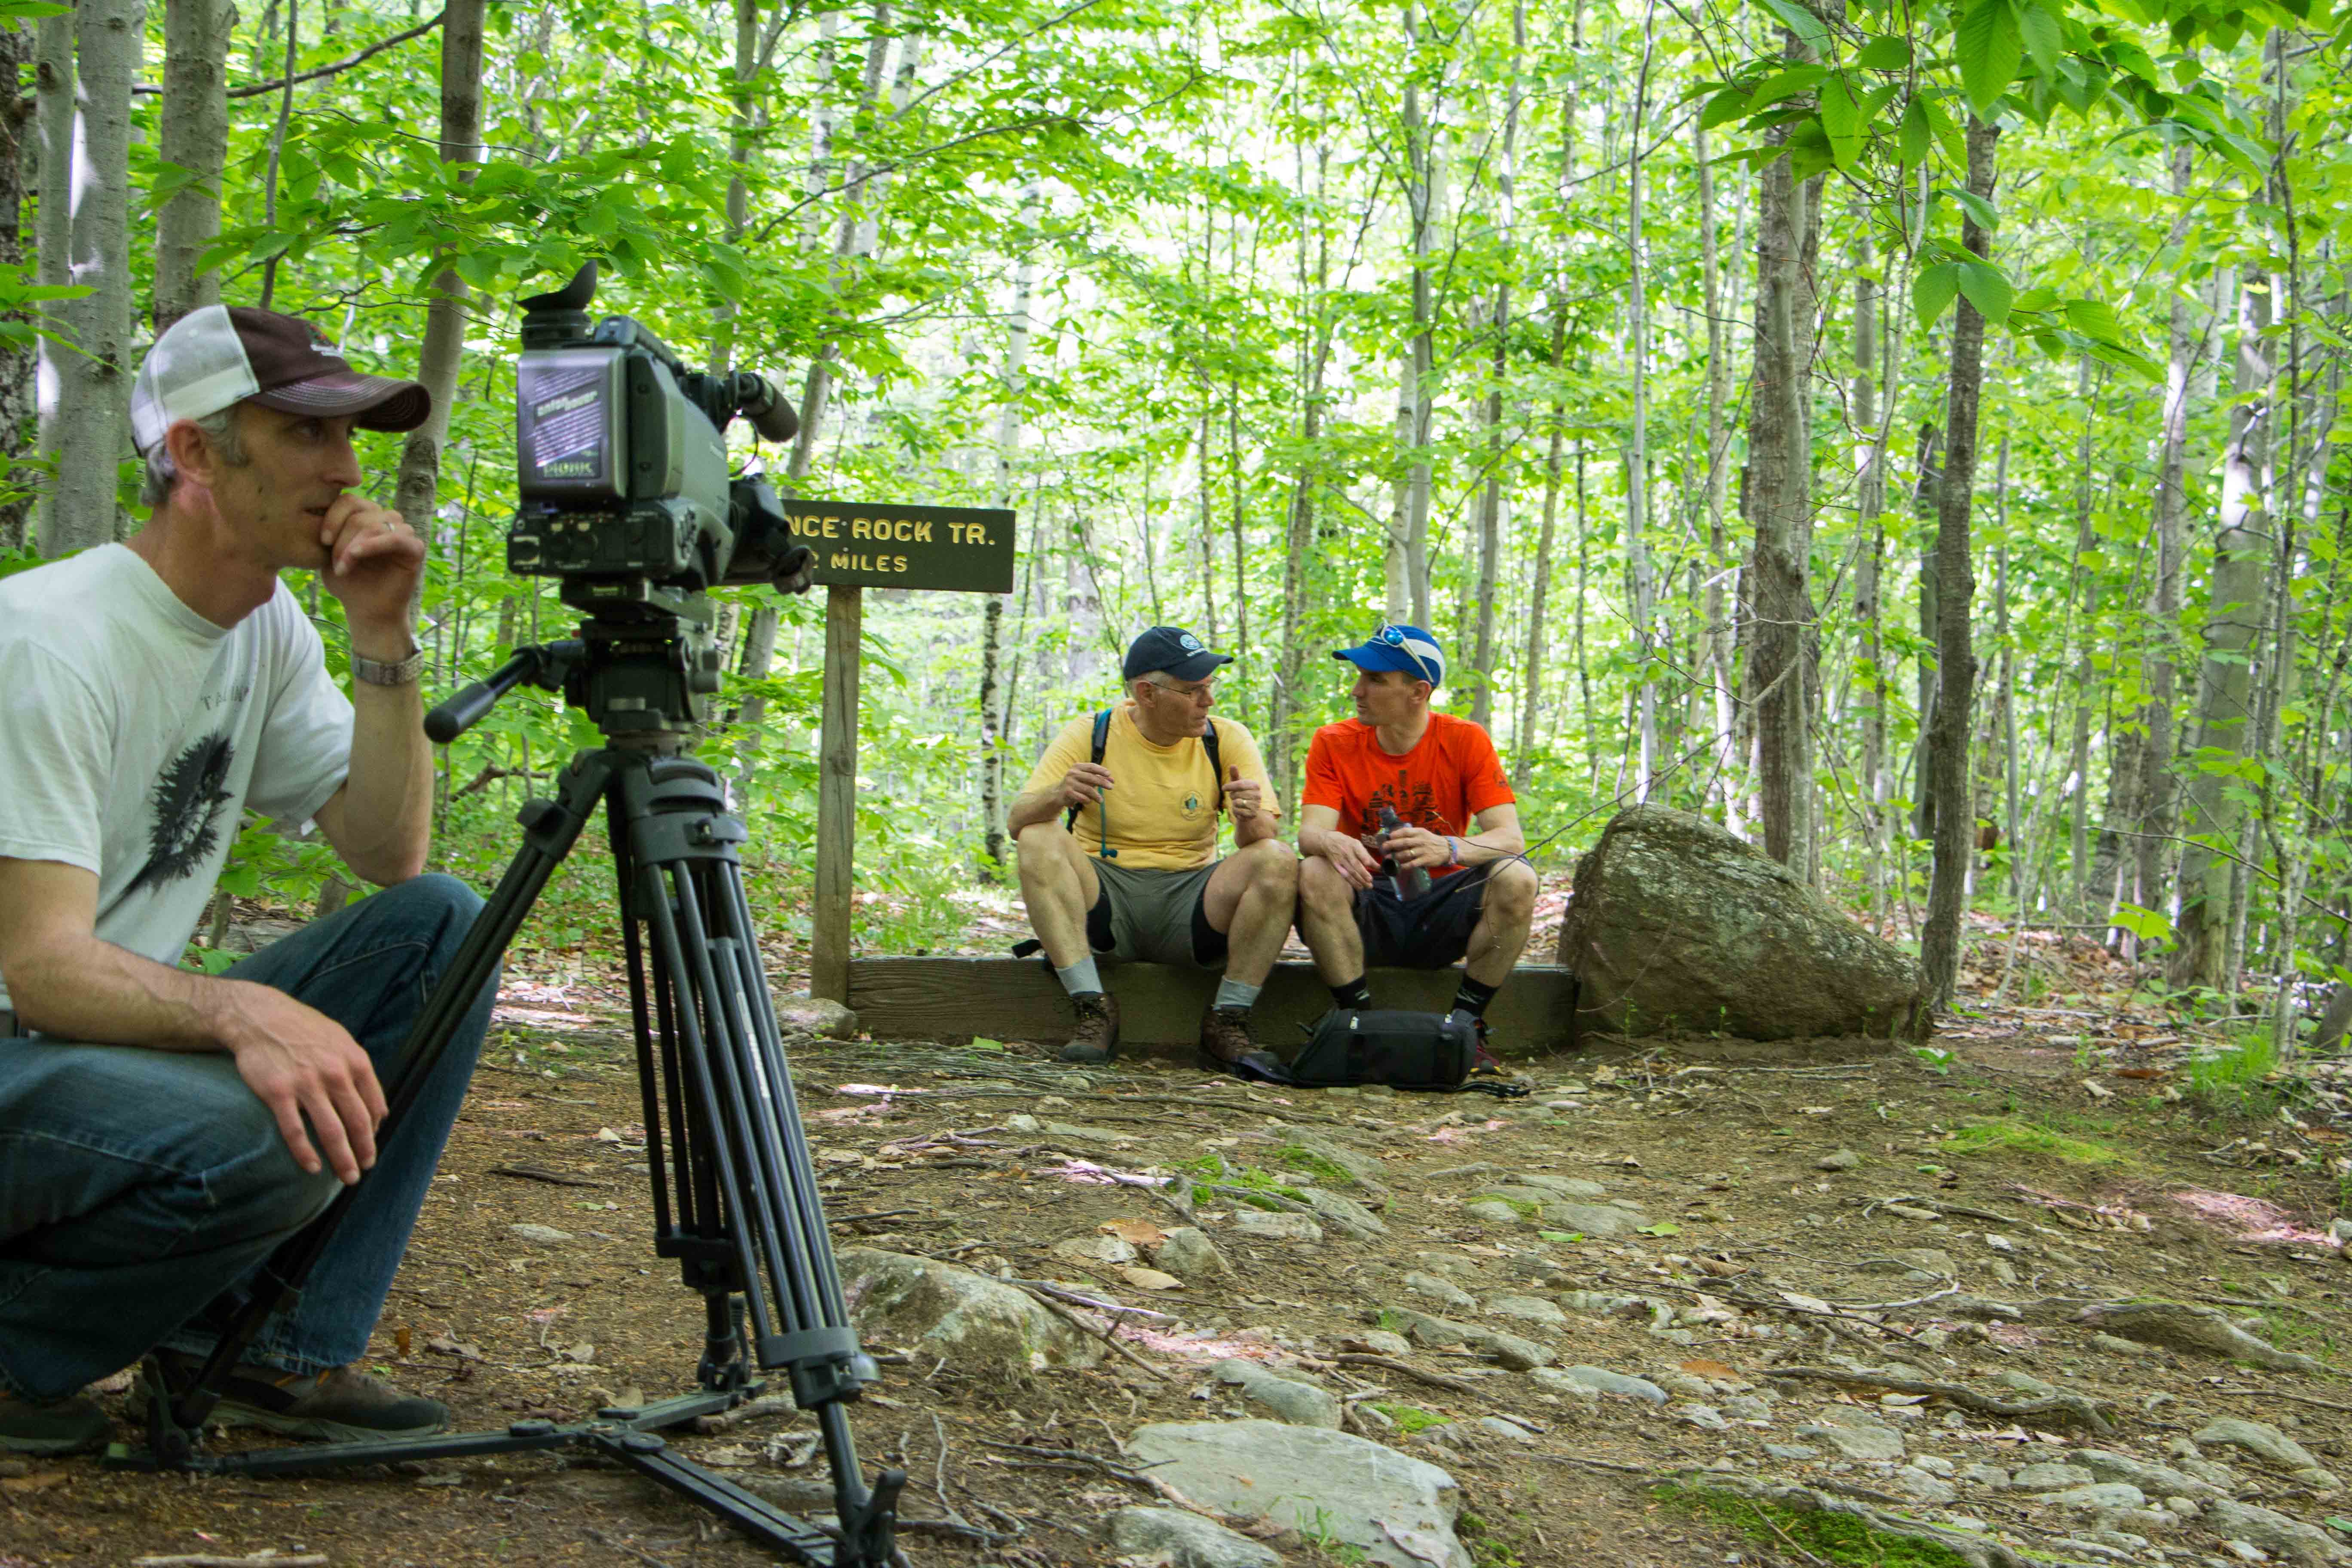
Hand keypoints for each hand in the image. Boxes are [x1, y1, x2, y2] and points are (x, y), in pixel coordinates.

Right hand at [212, 980, 387, 1184]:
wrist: (261, 1017)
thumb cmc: (305, 1031)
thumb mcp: (342, 1043)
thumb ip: (361, 1073)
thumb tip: (380, 1111)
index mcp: (355, 1062)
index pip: (373, 1106)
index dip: (373, 1132)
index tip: (370, 1148)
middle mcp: (335, 1074)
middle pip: (357, 1123)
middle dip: (363, 1152)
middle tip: (363, 1170)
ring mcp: (306, 1084)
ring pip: (331, 1131)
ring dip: (342, 1159)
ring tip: (347, 1177)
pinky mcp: (278, 1093)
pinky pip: (295, 1130)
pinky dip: (305, 1153)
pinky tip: (312, 1167)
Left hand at [317, 494, 425, 650]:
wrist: (366, 610)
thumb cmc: (348, 582)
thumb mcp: (330, 553)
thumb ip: (330, 531)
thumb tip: (320, 508)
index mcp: (367, 516)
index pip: (350, 500)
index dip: (333, 517)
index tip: (322, 540)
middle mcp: (387, 520)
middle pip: (360, 512)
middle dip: (342, 538)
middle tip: (335, 564)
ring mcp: (403, 532)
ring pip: (375, 523)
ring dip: (354, 545)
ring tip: (344, 567)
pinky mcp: (415, 548)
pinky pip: (396, 537)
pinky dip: (373, 545)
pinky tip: (356, 556)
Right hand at [1057, 762, 1114, 811]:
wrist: (1059, 793)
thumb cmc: (1076, 784)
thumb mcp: (1086, 779)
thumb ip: (1098, 778)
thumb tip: (1112, 780)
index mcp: (1077, 767)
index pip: (1091, 767)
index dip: (1101, 770)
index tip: (1109, 774)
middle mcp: (1072, 773)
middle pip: (1091, 777)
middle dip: (1102, 782)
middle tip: (1111, 787)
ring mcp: (1069, 782)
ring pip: (1087, 789)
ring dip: (1096, 795)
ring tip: (1101, 800)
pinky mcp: (1067, 792)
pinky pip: (1081, 797)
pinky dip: (1087, 800)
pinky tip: (1089, 802)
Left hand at [1224, 764, 1261, 821]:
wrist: (1248, 809)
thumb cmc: (1241, 793)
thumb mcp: (1238, 783)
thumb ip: (1235, 774)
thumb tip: (1232, 765)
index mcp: (1255, 785)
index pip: (1240, 784)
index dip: (1230, 786)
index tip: (1223, 788)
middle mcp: (1258, 795)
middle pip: (1237, 794)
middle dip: (1232, 796)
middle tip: (1235, 797)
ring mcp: (1256, 805)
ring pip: (1237, 803)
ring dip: (1234, 803)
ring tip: (1238, 803)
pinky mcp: (1252, 814)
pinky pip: (1238, 811)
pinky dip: (1235, 811)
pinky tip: (1239, 810)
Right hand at [1319, 832, 1381, 889]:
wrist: (1328, 842)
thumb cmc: (1347, 844)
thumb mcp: (1357, 845)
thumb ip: (1368, 856)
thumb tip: (1378, 867)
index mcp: (1354, 845)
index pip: (1359, 851)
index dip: (1363, 857)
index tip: (1368, 864)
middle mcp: (1347, 852)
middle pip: (1355, 864)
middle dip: (1363, 873)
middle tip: (1370, 880)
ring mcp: (1341, 860)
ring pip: (1351, 872)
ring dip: (1359, 880)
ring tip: (1368, 886)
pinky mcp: (1337, 866)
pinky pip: (1345, 875)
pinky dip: (1352, 882)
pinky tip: (1359, 887)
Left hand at [1385, 824, 1450, 870]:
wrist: (1447, 849)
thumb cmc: (1431, 841)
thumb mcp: (1423, 833)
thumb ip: (1411, 834)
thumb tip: (1395, 835)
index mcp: (1419, 832)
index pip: (1406, 832)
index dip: (1396, 834)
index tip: (1388, 836)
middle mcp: (1421, 841)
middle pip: (1404, 842)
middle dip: (1392, 845)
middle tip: (1383, 847)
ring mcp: (1423, 851)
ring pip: (1407, 853)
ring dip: (1396, 856)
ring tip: (1387, 858)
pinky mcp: (1425, 860)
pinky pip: (1413, 863)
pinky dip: (1405, 865)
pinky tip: (1398, 867)